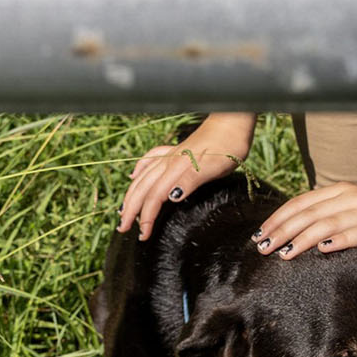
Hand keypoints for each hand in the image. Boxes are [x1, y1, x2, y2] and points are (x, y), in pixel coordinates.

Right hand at [117, 113, 254, 239]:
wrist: (233, 122)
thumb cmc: (228, 146)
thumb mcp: (213, 167)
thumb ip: (190, 181)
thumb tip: (170, 198)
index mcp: (176, 169)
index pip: (154, 197)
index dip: (146, 217)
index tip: (143, 235)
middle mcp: (169, 162)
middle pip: (143, 188)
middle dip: (131, 210)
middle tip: (123, 228)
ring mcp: (171, 155)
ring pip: (143, 177)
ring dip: (132, 195)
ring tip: (123, 210)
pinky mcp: (177, 151)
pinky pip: (151, 161)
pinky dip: (139, 170)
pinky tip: (134, 175)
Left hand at [250, 182, 356, 259]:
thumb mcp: (353, 211)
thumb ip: (329, 217)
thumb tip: (294, 234)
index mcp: (339, 192)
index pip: (300, 203)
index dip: (278, 219)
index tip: (259, 235)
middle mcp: (350, 198)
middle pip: (308, 213)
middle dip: (282, 231)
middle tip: (263, 248)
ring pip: (327, 224)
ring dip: (302, 238)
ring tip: (284, 253)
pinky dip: (338, 241)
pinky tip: (323, 250)